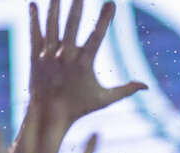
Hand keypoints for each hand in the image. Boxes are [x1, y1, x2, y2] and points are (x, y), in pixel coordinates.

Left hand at [28, 0, 146, 131]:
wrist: (48, 114)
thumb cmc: (79, 107)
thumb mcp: (105, 100)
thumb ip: (126, 90)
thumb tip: (146, 86)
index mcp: (84, 63)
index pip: (97, 35)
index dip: (105, 18)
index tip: (112, 3)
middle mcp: (65, 56)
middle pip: (72, 24)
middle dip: (77, 6)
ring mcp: (48, 54)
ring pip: (52, 25)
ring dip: (54, 7)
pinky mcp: (35, 56)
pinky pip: (34, 33)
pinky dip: (34, 18)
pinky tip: (33, 4)